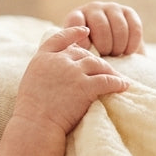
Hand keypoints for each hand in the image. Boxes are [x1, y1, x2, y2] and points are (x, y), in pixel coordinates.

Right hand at [14, 26, 130, 134]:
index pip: (59, 38)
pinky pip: (107, 80)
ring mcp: (73, 72)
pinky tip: (123, 86)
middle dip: (96, 60)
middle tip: (106, 68)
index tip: (85, 31)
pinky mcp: (85, 86)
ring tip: (118, 77)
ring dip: (109, 70)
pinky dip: (117, 83)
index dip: (73, 33)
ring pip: (97, 64)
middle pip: (83, 54)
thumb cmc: (31, 110)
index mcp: (42, 58)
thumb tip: (56, 70)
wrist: (35, 124)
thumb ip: (45, 70)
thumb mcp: (31, 80)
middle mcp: (59, 61)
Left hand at [63, 2, 143, 56]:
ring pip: (119, 27)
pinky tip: (128, 52)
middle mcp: (93, 8)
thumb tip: (80, 52)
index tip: (88, 52)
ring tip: (116, 54)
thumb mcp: (80, 53)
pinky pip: (134, 27)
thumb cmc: (91, 55)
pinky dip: (132, 43)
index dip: (82, 39)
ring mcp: (111, 8)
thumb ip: (77, 51)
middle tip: (105, 56)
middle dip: (105, 46)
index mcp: (76, 17)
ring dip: (119, 46)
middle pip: (101, 26)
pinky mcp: (128, 12)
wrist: (112, 50)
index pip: (76, 21)